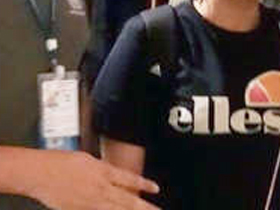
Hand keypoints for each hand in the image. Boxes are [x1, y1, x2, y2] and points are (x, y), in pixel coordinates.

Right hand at [27, 150, 159, 209]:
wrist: (38, 172)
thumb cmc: (59, 162)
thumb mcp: (88, 159)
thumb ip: (103, 169)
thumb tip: (113, 175)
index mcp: (104, 172)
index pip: (131, 179)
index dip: (145, 184)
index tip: (155, 189)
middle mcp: (100, 189)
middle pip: (128, 200)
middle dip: (145, 207)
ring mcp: (90, 203)